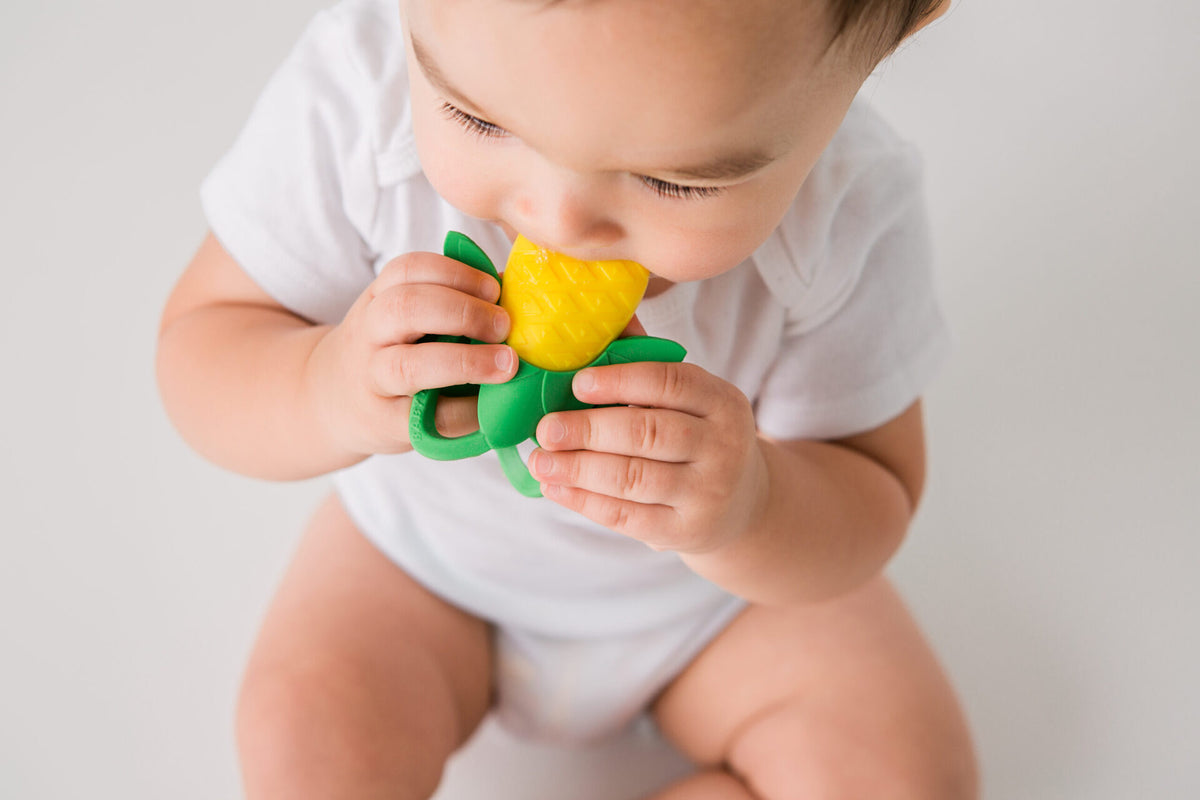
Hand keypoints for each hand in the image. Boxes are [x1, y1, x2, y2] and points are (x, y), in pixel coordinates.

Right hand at [304, 251, 517, 456]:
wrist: (334, 401)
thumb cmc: (392, 350)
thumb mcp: (406, 315)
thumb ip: (451, 300)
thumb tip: (517, 290)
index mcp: (380, 297)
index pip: (409, 269)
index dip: (456, 274)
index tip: (495, 288)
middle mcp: (370, 333)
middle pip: (405, 309)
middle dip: (463, 312)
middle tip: (505, 325)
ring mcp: (373, 380)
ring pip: (408, 366)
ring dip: (464, 362)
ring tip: (506, 365)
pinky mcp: (386, 423)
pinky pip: (426, 417)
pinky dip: (465, 412)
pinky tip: (490, 407)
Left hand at [528, 361, 768, 553]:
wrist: (740, 505)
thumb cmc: (699, 438)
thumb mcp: (692, 400)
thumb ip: (648, 363)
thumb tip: (601, 321)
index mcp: (723, 402)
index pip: (670, 382)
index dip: (620, 380)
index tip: (577, 383)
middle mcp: (723, 447)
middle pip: (647, 432)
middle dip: (589, 430)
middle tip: (545, 428)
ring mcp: (706, 493)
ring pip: (632, 477)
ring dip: (578, 469)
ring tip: (540, 460)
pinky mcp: (684, 531)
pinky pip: (626, 516)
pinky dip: (584, 501)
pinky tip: (556, 488)